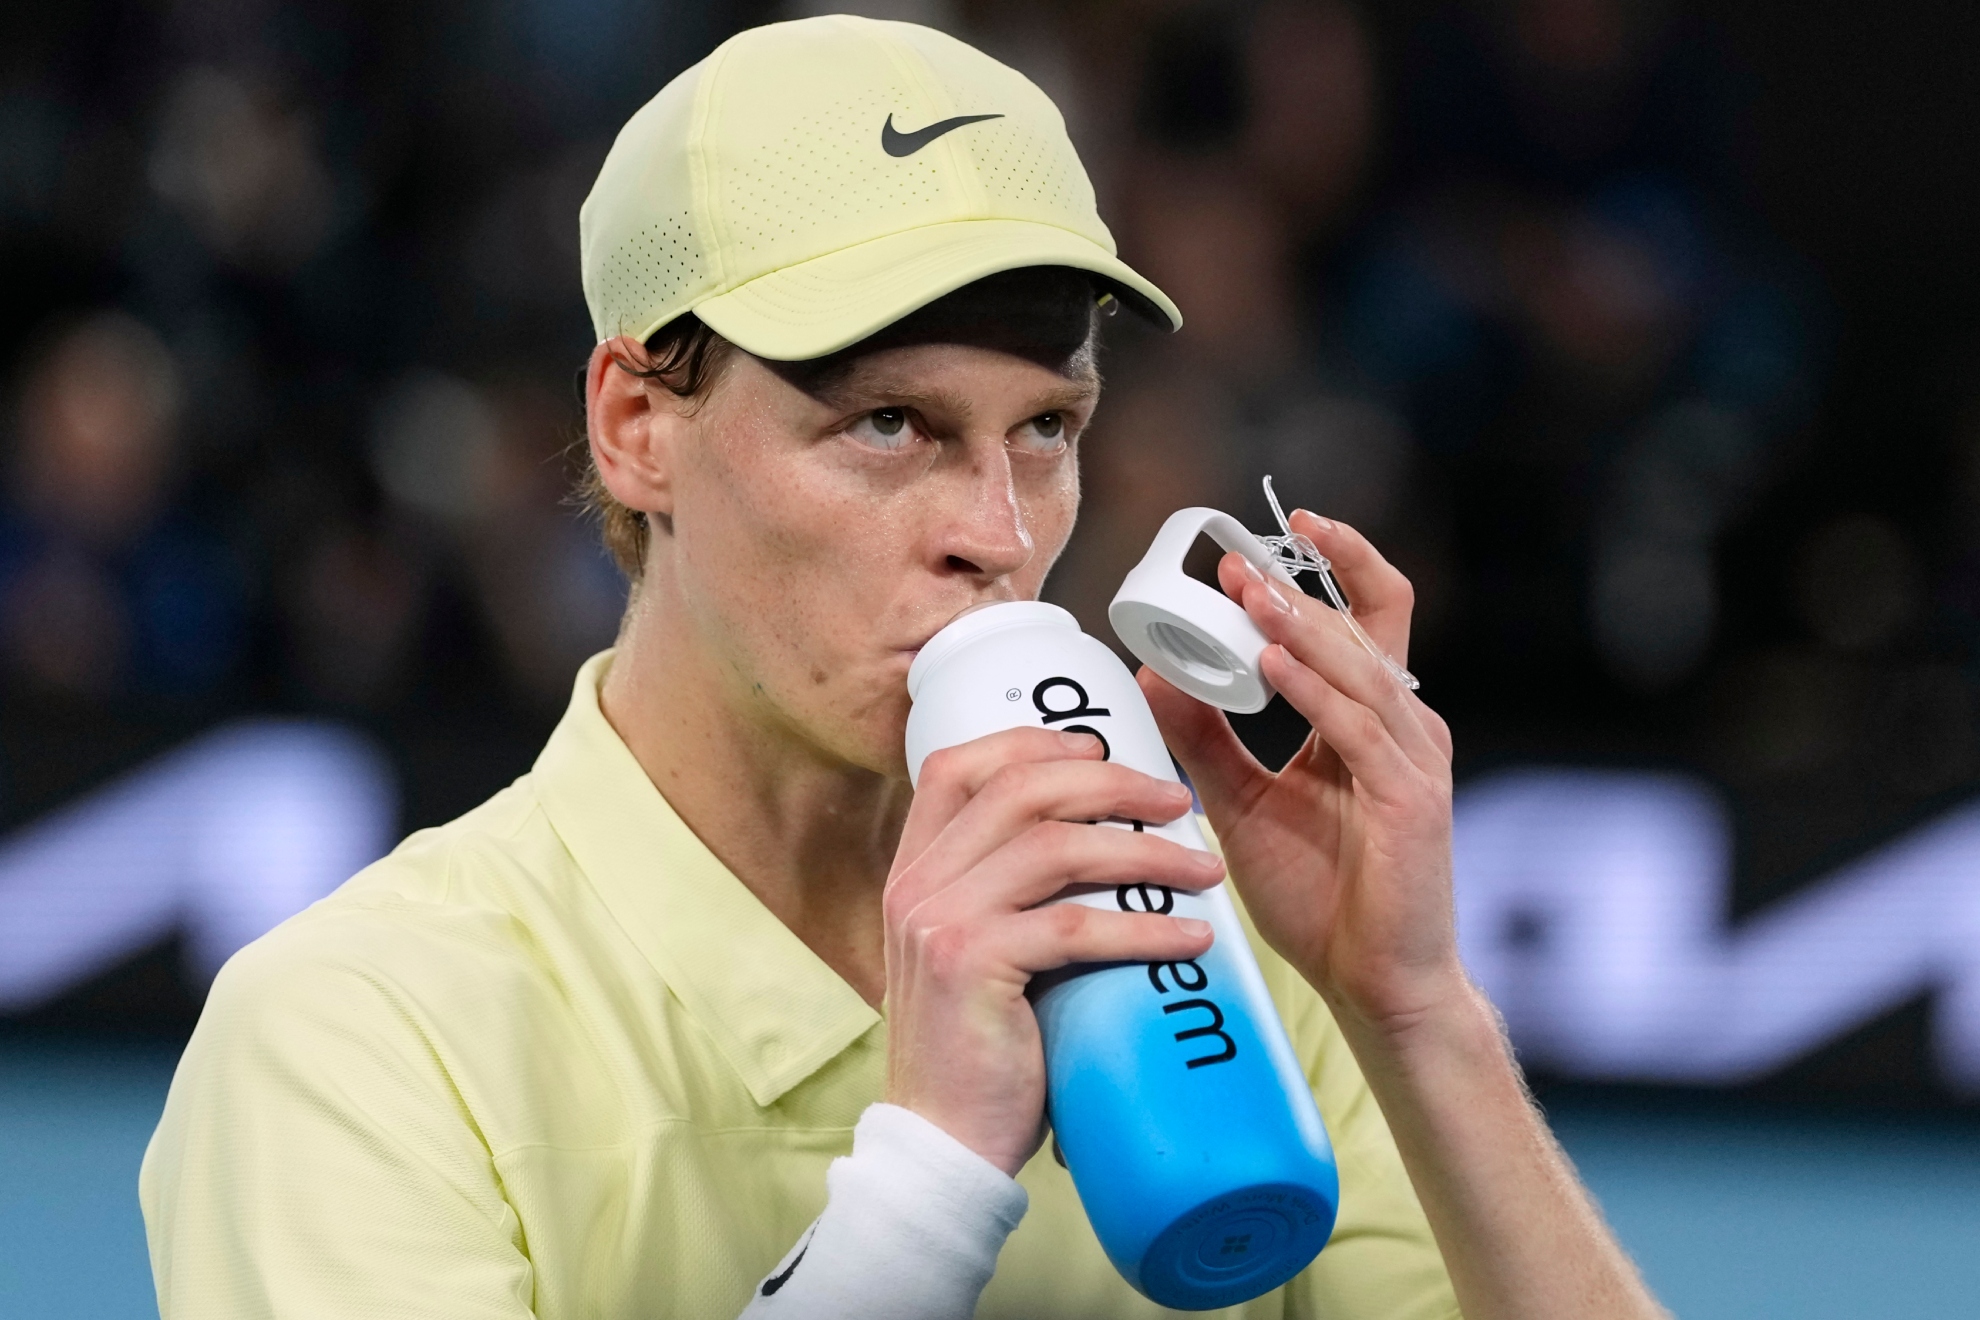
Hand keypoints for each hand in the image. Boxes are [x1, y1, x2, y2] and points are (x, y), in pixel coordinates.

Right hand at [884, 727, 1221, 1174]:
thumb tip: (1110, 845)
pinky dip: (1143, 924)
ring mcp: (938, 921)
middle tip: (1179, 801)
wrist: (942, 1142)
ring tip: (1202, 868)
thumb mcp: (977, 951)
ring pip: (1054, 846)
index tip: (1102, 747)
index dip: (1032, 741)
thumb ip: (1010, 896)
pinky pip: (1074, 925)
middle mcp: (917, 883)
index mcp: (914, 869)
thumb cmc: (981, 1050)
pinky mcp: (972, 966)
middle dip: (1110, 781)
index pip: (957, 766)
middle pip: (1019, 788)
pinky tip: (1191, 935)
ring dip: (1142, 849)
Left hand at [1140, 510, 1461, 1037]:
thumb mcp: (1242, 802)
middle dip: (1299, 584)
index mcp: (1370, 720)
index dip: (1317, 572)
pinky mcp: (1412, 799)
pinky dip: (1313, 687)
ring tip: (1247, 589)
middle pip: (1364, 623)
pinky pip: (1356, 728)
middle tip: (1236, 557)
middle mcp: (1401, 727)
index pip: (1359, 618)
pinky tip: (1268, 662)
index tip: (1249, 547)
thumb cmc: (1321, 897)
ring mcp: (1413, 759)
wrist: (1374, 984)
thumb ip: (1203, 739)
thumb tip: (1152, 675)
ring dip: (1300, 622)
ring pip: (1359, 665)